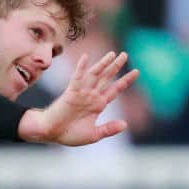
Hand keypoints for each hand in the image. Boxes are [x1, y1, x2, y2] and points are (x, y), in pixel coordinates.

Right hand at [18, 51, 138, 145]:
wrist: (52, 133)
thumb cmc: (70, 134)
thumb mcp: (94, 134)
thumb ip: (109, 129)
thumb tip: (125, 124)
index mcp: (98, 104)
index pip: (115, 89)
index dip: (125, 80)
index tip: (136, 71)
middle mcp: (91, 96)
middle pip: (106, 78)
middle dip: (116, 66)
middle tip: (125, 54)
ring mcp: (82, 93)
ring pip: (95, 75)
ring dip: (103, 64)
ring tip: (113, 54)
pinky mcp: (71, 93)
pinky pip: (77, 78)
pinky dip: (81, 68)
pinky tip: (85, 57)